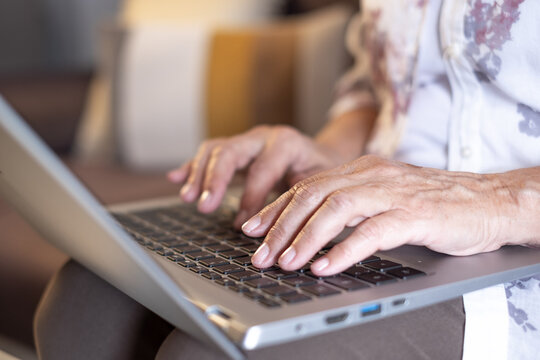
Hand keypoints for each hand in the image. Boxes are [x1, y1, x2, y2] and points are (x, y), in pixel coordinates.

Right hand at [167, 125, 342, 227]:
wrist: (323, 156)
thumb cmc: (322, 174)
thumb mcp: (319, 185)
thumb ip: (297, 201)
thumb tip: (270, 227)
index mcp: (286, 144)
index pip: (261, 170)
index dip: (250, 198)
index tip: (243, 225)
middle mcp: (263, 137)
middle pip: (230, 152)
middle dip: (214, 179)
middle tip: (204, 205)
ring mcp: (247, 141)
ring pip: (215, 149)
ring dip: (198, 173)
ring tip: (188, 198)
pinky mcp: (237, 149)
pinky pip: (209, 153)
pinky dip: (191, 165)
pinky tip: (176, 178)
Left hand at [245, 155, 512, 275]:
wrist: (486, 201)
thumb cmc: (432, 204)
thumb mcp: (382, 197)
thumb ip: (350, 207)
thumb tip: (310, 230)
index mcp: (360, 170)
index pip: (307, 186)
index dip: (275, 208)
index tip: (251, 229)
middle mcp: (370, 175)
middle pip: (313, 195)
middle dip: (280, 226)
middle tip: (259, 253)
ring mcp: (392, 192)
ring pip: (337, 210)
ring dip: (306, 238)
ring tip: (286, 263)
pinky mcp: (415, 214)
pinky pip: (372, 231)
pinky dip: (345, 250)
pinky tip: (325, 267)